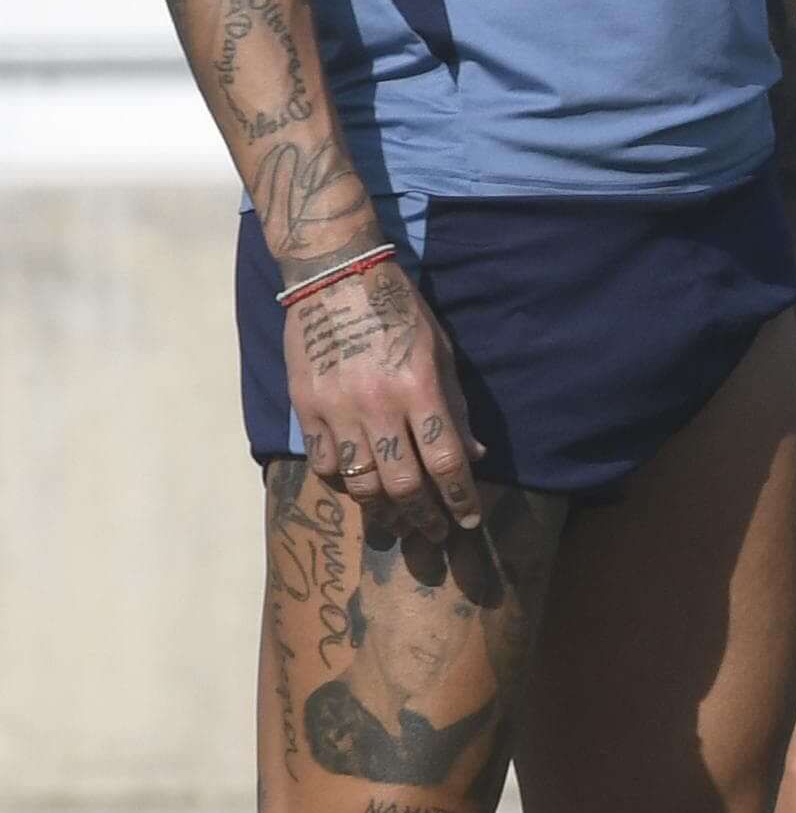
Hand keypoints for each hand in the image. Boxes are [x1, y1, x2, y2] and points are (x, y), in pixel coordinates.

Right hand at [277, 245, 489, 565]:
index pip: (445, 461)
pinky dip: (343, 481)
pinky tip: (357, 487)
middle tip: (432, 534)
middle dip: (422, 516)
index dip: (460, 499)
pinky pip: (324, 461)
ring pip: (359, 481)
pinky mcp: (305, 407)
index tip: (468, 522)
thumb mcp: (440, 352)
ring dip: (381, 510)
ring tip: (396, 522)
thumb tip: (473, 456)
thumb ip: (455, 406)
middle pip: (402, 482)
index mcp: (419, 388)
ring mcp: (336, 408)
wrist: (334, 278)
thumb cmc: (399, 312)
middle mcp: (377, 403)